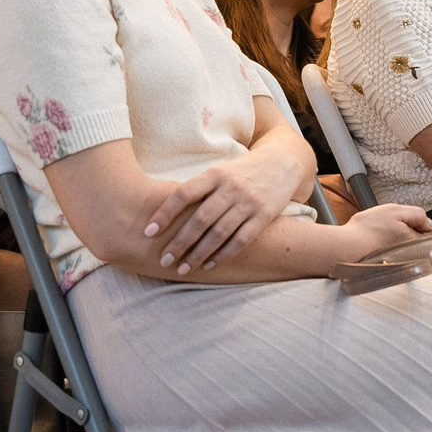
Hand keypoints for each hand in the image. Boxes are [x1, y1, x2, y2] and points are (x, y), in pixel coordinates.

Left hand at [143, 143, 311, 273]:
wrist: (283, 163)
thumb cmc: (243, 171)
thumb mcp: (221, 172)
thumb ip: (200, 190)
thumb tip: (166, 214)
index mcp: (215, 175)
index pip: (184, 194)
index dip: (164, 213)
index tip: (148, 232)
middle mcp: (231, 188)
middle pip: (200, 219)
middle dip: (179, 242)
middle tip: (164, 260)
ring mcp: (249, 203)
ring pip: (218, 233)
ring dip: (198, 253)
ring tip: (183, 268)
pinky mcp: (264, 216)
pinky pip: (240, 240)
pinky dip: (223, 255)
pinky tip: (209, 264)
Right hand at [332, 204, 431, 269]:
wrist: (345, 249)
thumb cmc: (366, 231)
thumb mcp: (394, 211)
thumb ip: (417, 215)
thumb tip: (430, 222)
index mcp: (417, 243)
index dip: (424, 226)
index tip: (415, 223)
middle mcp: (412, 258)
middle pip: (422, 246)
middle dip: (413, 237)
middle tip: (397, 230)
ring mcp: (401, 266)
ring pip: (409, 254)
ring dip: (401, 246)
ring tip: (385, 239)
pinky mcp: (389, 271)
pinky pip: (397, 261)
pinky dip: (391, 255)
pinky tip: (379, 248)